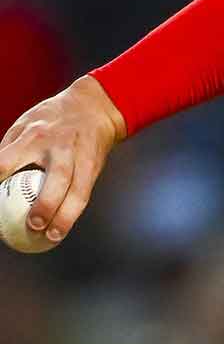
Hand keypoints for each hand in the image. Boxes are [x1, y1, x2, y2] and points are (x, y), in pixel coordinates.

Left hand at [0, 76, 126, 244]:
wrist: (94, 108)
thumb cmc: (50, 119)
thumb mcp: (24, 125)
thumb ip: (10, 149)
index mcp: (32, 135)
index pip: (7, 162)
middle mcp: (57, 146)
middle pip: (54, 178)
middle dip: (44, 203)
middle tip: (32, 225)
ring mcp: (78, 157)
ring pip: (75, 190)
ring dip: (65, 216)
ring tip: (52, 236)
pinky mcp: (93, 167)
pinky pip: (84, 194)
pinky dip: (73, 213)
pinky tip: (63, 229)